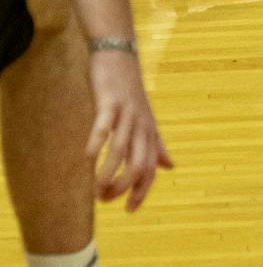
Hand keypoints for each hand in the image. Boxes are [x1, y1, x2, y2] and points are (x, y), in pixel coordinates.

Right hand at [85, 51, 173, 211]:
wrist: (119, 55)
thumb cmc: (130, 91)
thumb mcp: (146, 120)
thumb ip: (157, 144)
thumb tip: (170, 167)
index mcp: (150, 132)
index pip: (151, 169)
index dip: (142, 191)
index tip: (130, 210)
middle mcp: (142, 125)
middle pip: (140, 165)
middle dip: (124, 188)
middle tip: (105, 200)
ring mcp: (127, 114)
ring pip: (122, 150)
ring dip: (109, 173)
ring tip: (96, 190)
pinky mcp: (110, 102)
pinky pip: (105, 126)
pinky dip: (97, 144)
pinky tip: (88, 158)